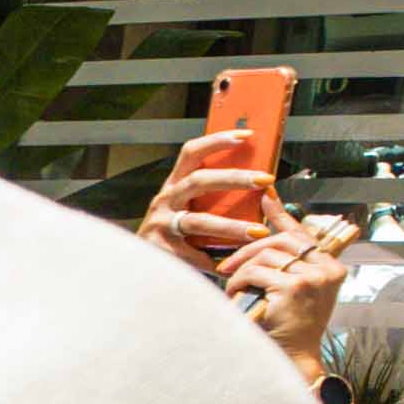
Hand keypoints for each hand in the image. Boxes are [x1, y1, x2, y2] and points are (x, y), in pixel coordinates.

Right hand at [138, 127, 271, 268]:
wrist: (138, 266)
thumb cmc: (173, 234)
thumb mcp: (187, 208)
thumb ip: (212, 197)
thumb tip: (256, 185)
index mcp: (174, 185)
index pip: (192, 153)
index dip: (217, 141)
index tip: (246, 136)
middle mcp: (165, 200)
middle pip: (199, 181)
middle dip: (235, 178)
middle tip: (265, 179)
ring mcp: (161, 224)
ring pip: (199, 222)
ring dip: (232, 226)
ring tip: (259, 232)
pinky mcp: (161, 249)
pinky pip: (194, 255)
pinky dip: (215, 262)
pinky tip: (230, 268)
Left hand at [219, 217, 353, 372]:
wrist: (291, 359)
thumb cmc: (287, 327)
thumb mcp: (292, 290)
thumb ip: (286, 263)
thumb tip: (266, 230)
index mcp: (331, 267)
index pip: (302, 234)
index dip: (281, 215)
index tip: (265, 197)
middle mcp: (327, 270)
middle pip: (282, 241)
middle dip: (250, 248)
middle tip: (227, 265)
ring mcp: (313, 278)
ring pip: (266, 255)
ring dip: (242, 270)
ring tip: (234, 287)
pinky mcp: (294, 288)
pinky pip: (256, 272)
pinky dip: (239, 282)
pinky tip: (236, 295)